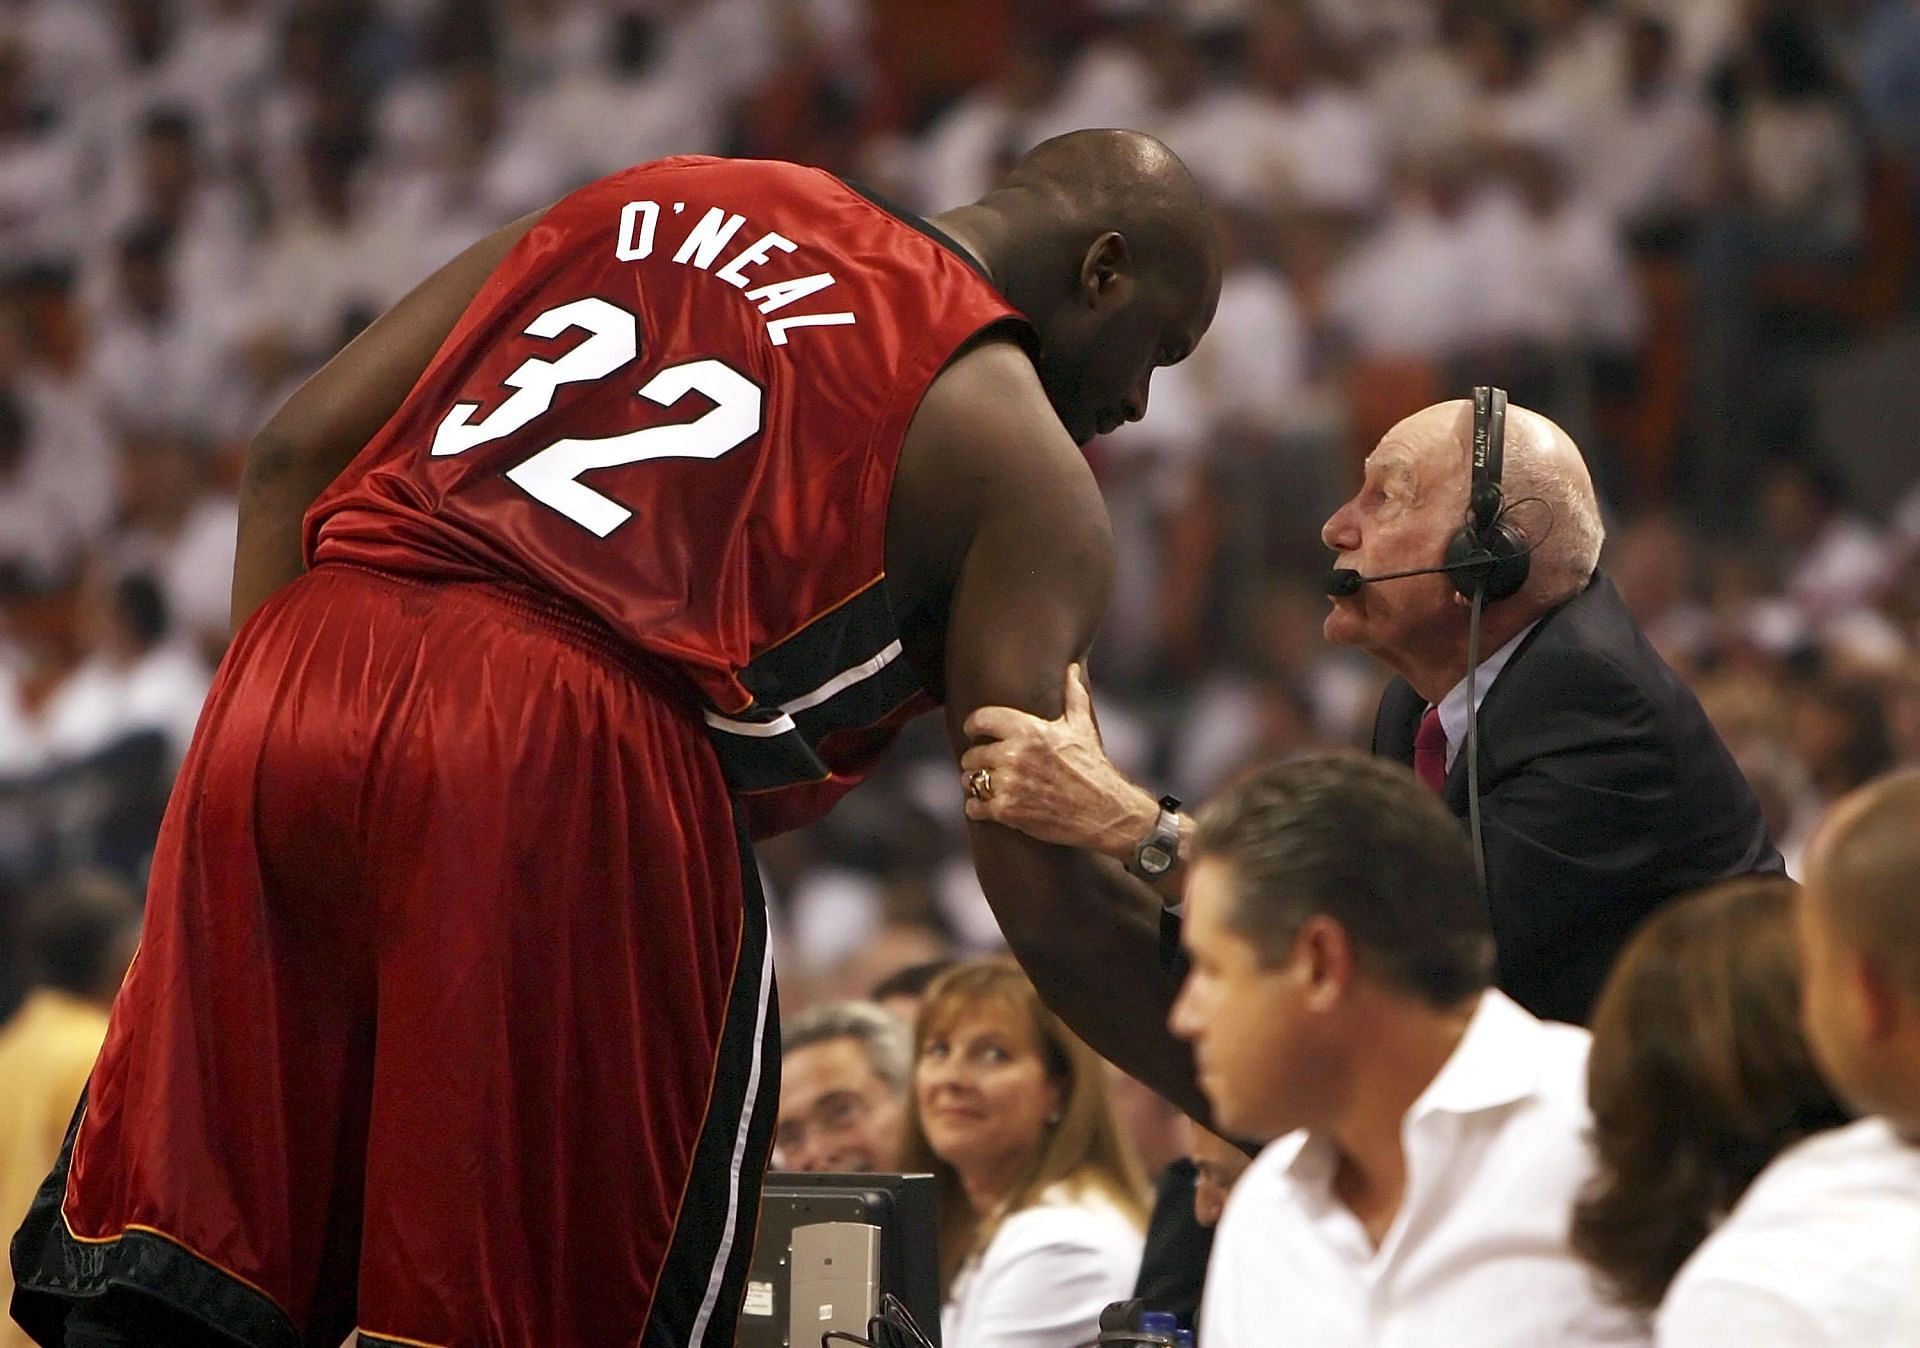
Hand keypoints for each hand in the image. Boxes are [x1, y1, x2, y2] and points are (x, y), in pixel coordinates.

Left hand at [960, 664, 1159, 859]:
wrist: (1105, 812)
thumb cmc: (1092, 768)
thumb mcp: (1082, 728)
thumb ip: (1073, 696)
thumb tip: (1072, 669)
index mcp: (1030, 730)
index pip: (981, 719)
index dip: (973, 726)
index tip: (973, 732)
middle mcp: (1015, 754)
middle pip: (971, 754)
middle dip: (978, 761)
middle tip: (989, 766)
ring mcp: (1010, 784)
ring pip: (970, 780)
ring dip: (977, 784)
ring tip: (990, 786)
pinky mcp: (1007, 811)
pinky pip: (974, 806)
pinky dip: (978, 808)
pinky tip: (990, 806)